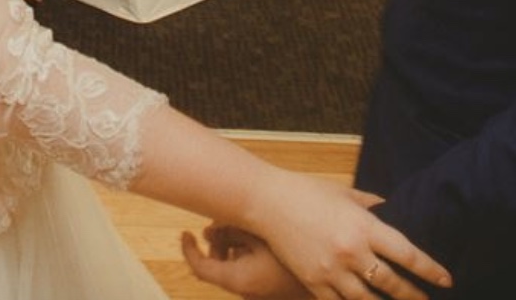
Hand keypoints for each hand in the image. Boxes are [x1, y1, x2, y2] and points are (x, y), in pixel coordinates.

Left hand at [183, 227, 307, 298]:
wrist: (330, 276)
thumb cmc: (294, 253)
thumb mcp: (258, 234)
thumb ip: (229, 231)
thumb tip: (208, 230)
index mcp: (237, 279)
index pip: (199, 267)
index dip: (188, 249)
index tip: (186, 233)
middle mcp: (244, 291)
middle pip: (216, 267)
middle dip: (215, 243)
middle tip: (220, 223)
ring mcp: (256, 292)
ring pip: (232, 269)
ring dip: (231, 248)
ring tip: (242, 226)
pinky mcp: (269, 290)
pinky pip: (247, 273)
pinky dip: (245, 256)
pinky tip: (258, 239)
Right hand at [240, 174, 451, 299]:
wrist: (267, 202)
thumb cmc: (307, 191)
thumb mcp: (344, 193)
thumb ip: (370, 204)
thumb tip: (388, 209)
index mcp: (364, 226)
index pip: (407, 254)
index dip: (430, 270)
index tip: (446, 280)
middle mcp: (352, 252)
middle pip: (392, 284)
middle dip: (414, 296)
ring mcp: (332, 271)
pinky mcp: (313, 283)